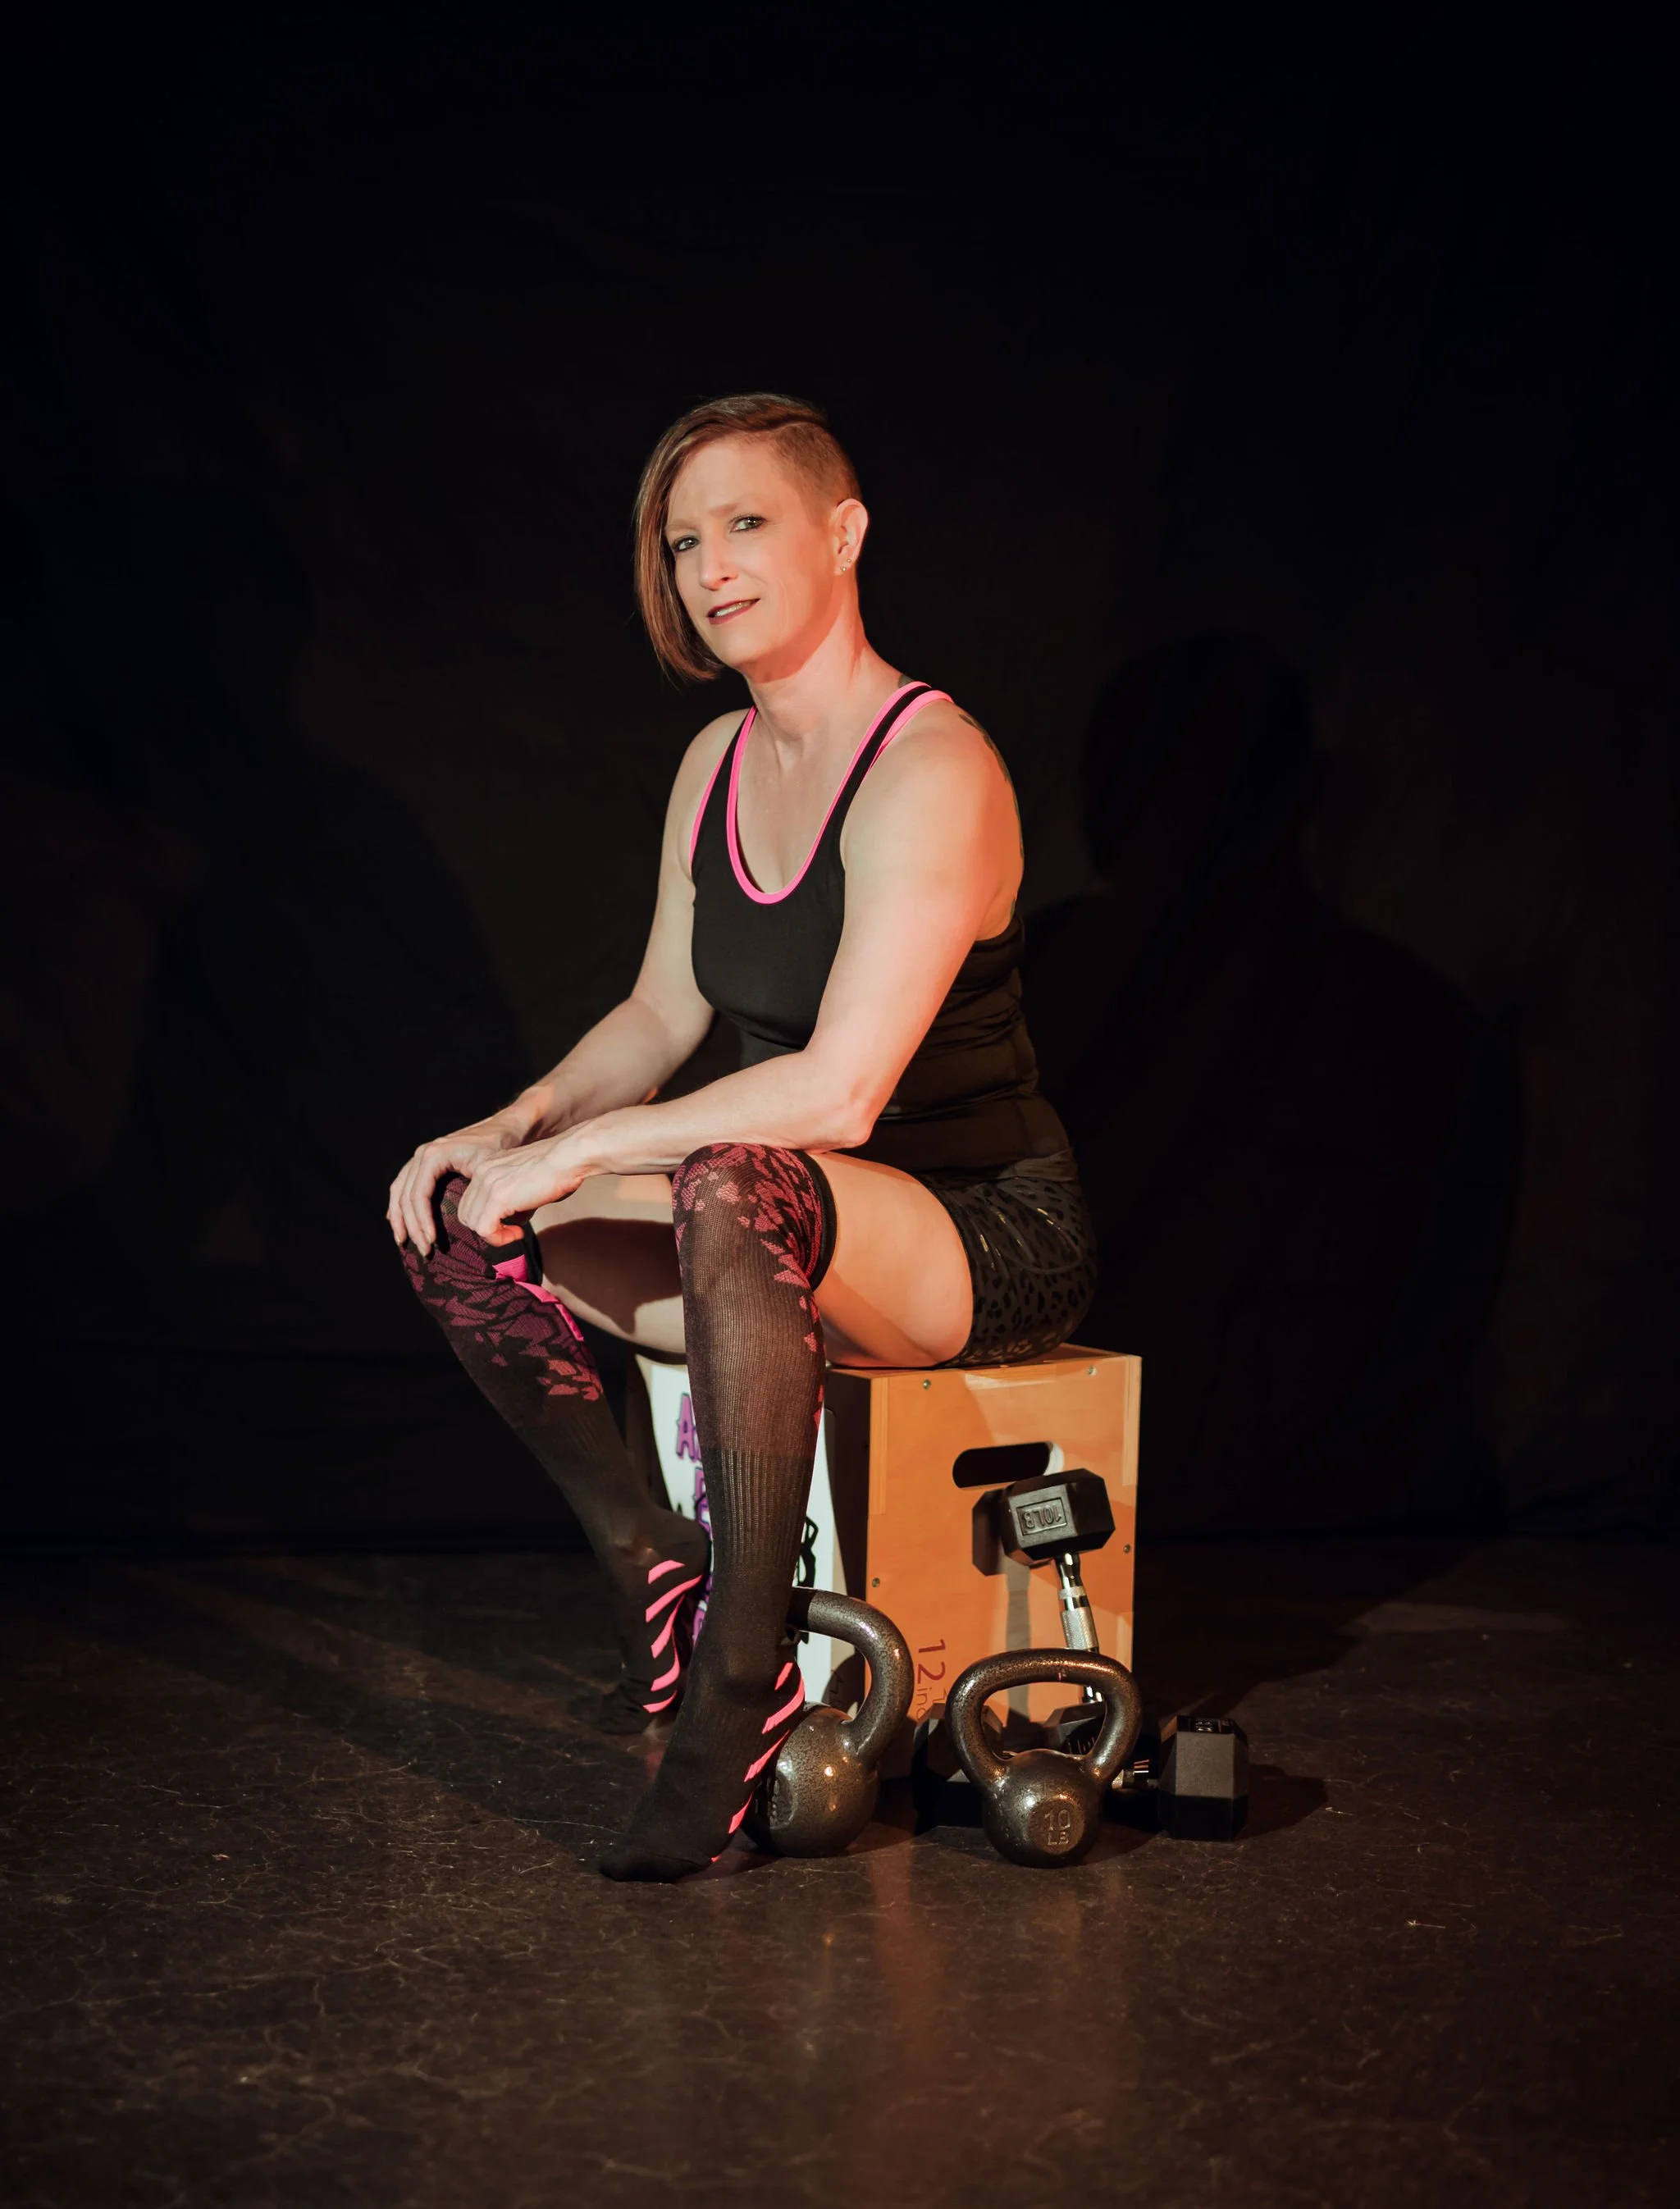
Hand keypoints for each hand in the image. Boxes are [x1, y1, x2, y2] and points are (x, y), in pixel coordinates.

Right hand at [388, 1115, 525, 1254]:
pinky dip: (399, 1204)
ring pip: (399, 1191)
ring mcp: (422, 1156)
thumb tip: (476, 1227)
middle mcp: (422, 1154)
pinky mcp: (426, 1162)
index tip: (433, 1242)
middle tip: (424, 1251)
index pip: (418, 1196)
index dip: (422, 1222)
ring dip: (399, 1218)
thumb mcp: (490, 1169)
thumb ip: (479, 1195)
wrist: (508, 1127)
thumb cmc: (502, 1148)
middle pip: (406, 1196)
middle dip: (412, 1227)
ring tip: (404, 1242)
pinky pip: (404, 1184)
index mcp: (434, 1156)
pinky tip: (396, 1220)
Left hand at [453, 1135, 594, 1244]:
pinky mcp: (498, 1197)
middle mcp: (481, 1172)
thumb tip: (516, 1220)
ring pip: (473, 1223)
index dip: (487, 1218)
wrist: (569, 1157)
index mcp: (486, 1166)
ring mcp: (488, 1184)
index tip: (511, 1222)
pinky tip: (518, 1233)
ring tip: (517, 1232)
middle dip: (487, 1228)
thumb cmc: (558, 1168)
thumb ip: (515, 1199)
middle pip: (466, 1214)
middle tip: (512, 1231)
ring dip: (494, 1235)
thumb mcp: (527, 1183)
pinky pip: (484, 1229)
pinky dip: (499, 1238)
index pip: (471, 1201)